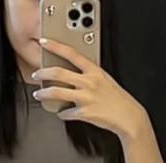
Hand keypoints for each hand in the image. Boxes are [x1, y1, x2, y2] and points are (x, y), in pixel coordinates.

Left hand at [32, 38, 147, 140]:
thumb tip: (73, 77)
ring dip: (44, 93)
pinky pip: (66, 113)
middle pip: (58, 73)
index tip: (44, 42)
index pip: (71, 53)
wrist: (128, 117)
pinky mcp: (84, 113)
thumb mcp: (105, 80)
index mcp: (94, 71)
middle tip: (37, 74)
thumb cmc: (118, 99)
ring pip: (57, 93)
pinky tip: (62, 113)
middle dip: (43, 73)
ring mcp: (86, 98)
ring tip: (39, 94)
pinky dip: (62, 114)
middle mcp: (89, 82)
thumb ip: (90, 76)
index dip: (55, 46)